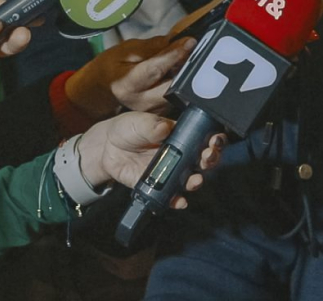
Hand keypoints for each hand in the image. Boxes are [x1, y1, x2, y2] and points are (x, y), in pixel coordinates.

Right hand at [64, 37, 195, 119]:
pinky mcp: (162, 112)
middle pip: (172, 85)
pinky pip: (179, 96)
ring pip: (178, 92)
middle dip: (186, 67)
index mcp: (127, 84)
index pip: (155, 69)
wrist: (102, 88)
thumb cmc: (113, 66)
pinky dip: (185, 82)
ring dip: (188, 75)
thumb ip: (152, 47)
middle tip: (197, 50)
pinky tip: (188, 70)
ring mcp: (152, 110)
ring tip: (194, 57)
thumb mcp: (126, 50)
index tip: (190, 41)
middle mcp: (141, 101)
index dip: (174, 54)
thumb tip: (176, 40)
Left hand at [76, 111, 224, 208]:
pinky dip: (177, 200)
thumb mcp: (138, 122)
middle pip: (204, 159)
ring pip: (191, 178)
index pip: (204, 136)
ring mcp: (170, 171)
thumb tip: (163, 128)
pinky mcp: (158, 185)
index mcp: (180, 134)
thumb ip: (151, 125)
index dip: (214, 139)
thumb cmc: (127, 129)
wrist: (107, 148)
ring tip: (196, 180)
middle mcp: (180, 154)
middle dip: (211, 159)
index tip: (214, 140)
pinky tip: (180, 201)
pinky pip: (171, 195)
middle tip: (207, 157)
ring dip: (197, 180)